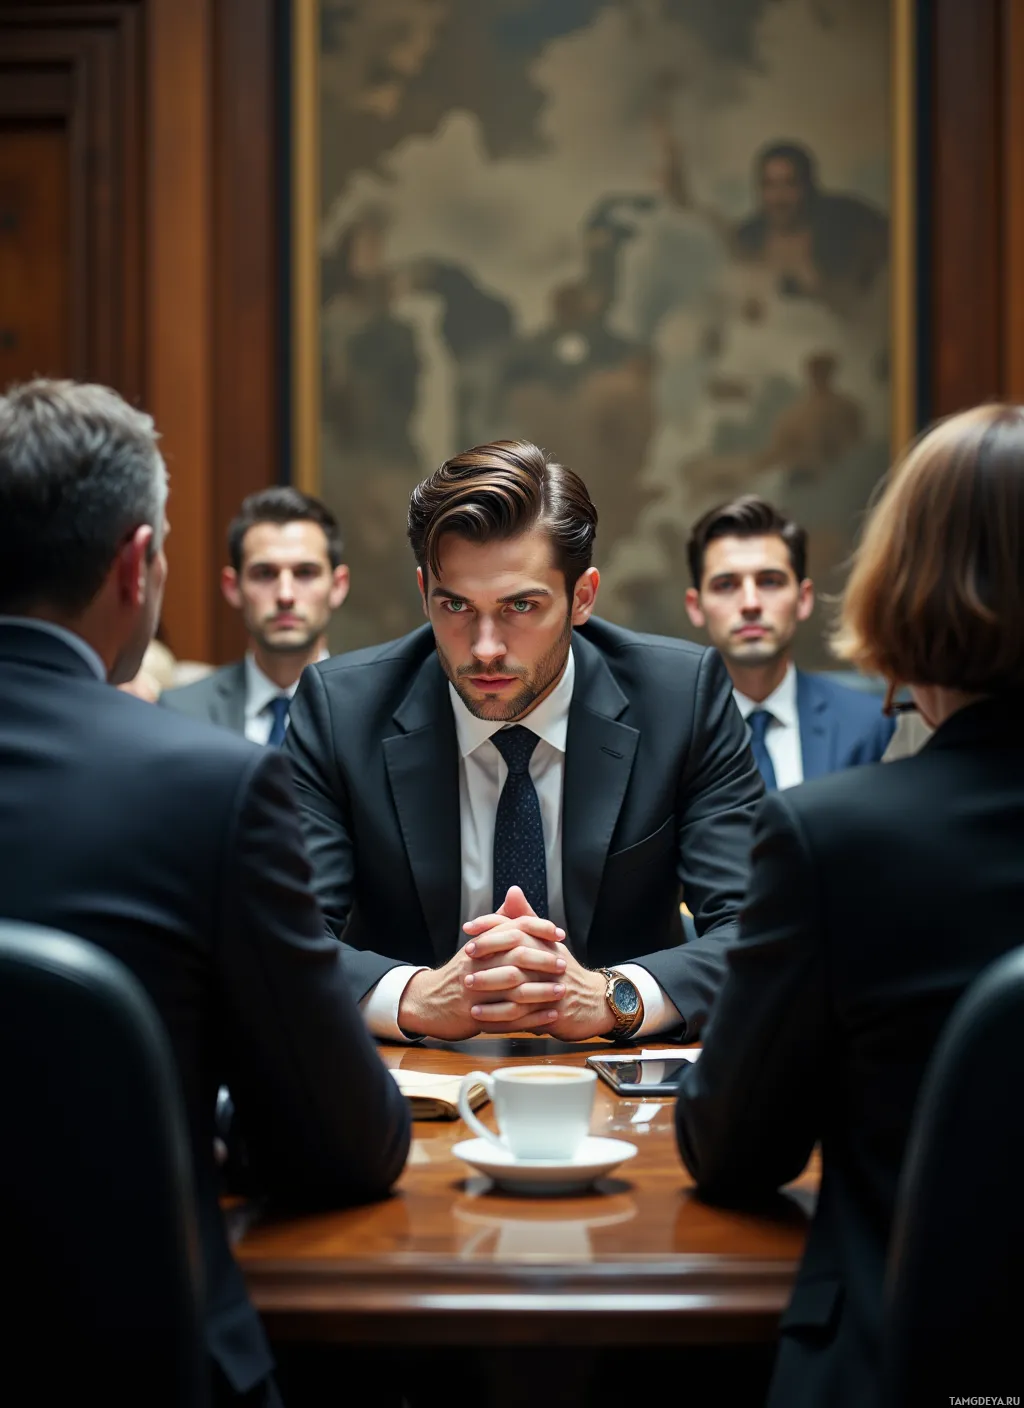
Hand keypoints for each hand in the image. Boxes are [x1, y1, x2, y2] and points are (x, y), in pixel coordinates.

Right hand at [397, 921, 565, 1040]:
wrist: (428, 1002)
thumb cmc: (460, 972)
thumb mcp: (476, 944)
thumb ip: (499, 921)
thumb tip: (515, 893)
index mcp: (479, 946)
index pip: (511, 931)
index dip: (537, 929)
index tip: (558, 934)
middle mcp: (476, 967)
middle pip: (514, 961)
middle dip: (542, 962)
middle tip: (563, 964)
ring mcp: (475, 994)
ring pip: (513, 992)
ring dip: (540, 992)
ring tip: (561, 991)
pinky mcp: (475, 1017)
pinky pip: (508, 1020)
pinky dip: (532, 1019)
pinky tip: (550, 1016)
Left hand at [464, 888, 615, 1038]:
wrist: (594, 1002)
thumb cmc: (563, 970)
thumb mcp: (547, 941)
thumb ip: (525, 917)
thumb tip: (512, 891)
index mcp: (546, 944)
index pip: (516, 930)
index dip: (490, 930)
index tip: (468, 932)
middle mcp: (550, 964)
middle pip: (516, 959)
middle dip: (488, 963)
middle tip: (464, 967)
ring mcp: (552, 990)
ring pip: (518, 991)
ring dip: (491, 993)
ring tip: (468, 994)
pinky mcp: (554, 1013)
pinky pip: (523, 1018)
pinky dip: (500, 1019)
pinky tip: (481, 1020)